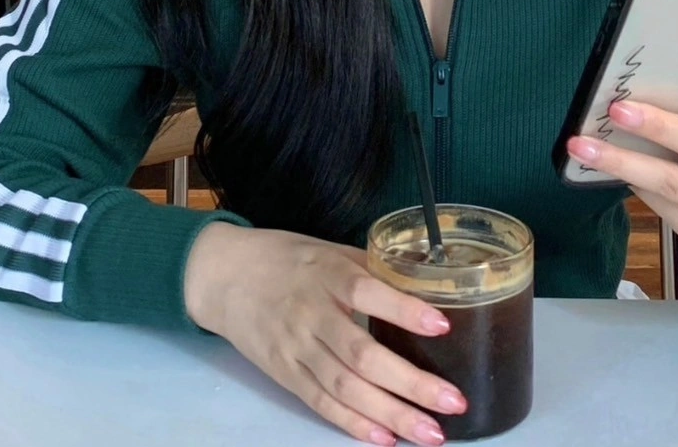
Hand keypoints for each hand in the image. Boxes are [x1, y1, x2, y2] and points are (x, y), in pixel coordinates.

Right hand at [184, 222, 466, 445]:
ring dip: (391, 414)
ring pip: (346, 388)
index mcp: (326, 275)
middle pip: (362, 354)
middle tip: (453, 401)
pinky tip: (385, 438)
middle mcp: (312, 315)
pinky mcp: (285, 375)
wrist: (224, 276)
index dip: (404, 310)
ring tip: (430, 432)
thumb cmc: (286, 258)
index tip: (442, 325)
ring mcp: (296, 349)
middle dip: (410, 383)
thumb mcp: (328, 250)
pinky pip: (322, 404)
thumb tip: (424, 284)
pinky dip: (353, 424)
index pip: (367, 292)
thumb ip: (372, 269)